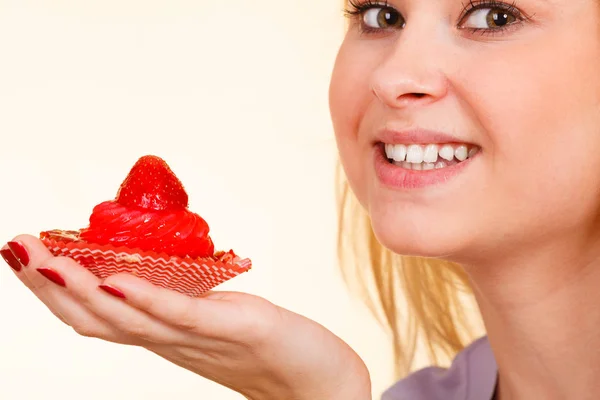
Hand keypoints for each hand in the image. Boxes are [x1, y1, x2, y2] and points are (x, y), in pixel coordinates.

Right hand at [2, 235, 371, 399]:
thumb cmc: (264, 346)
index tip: (23, 251)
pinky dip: (147, 300)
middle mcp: (170, 340)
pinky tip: (118, 280)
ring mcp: (199, 339)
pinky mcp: (235, 330)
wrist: (318, 382)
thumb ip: (180, 300)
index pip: (95, 312)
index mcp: (162, 333)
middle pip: (95, 317)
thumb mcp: (210, 316)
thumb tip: (154, 268)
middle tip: (13, 247)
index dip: (54, 286)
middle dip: (50, 283)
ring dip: (83, 289)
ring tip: (46, 258)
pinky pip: (184, 316)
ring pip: (128, 319)